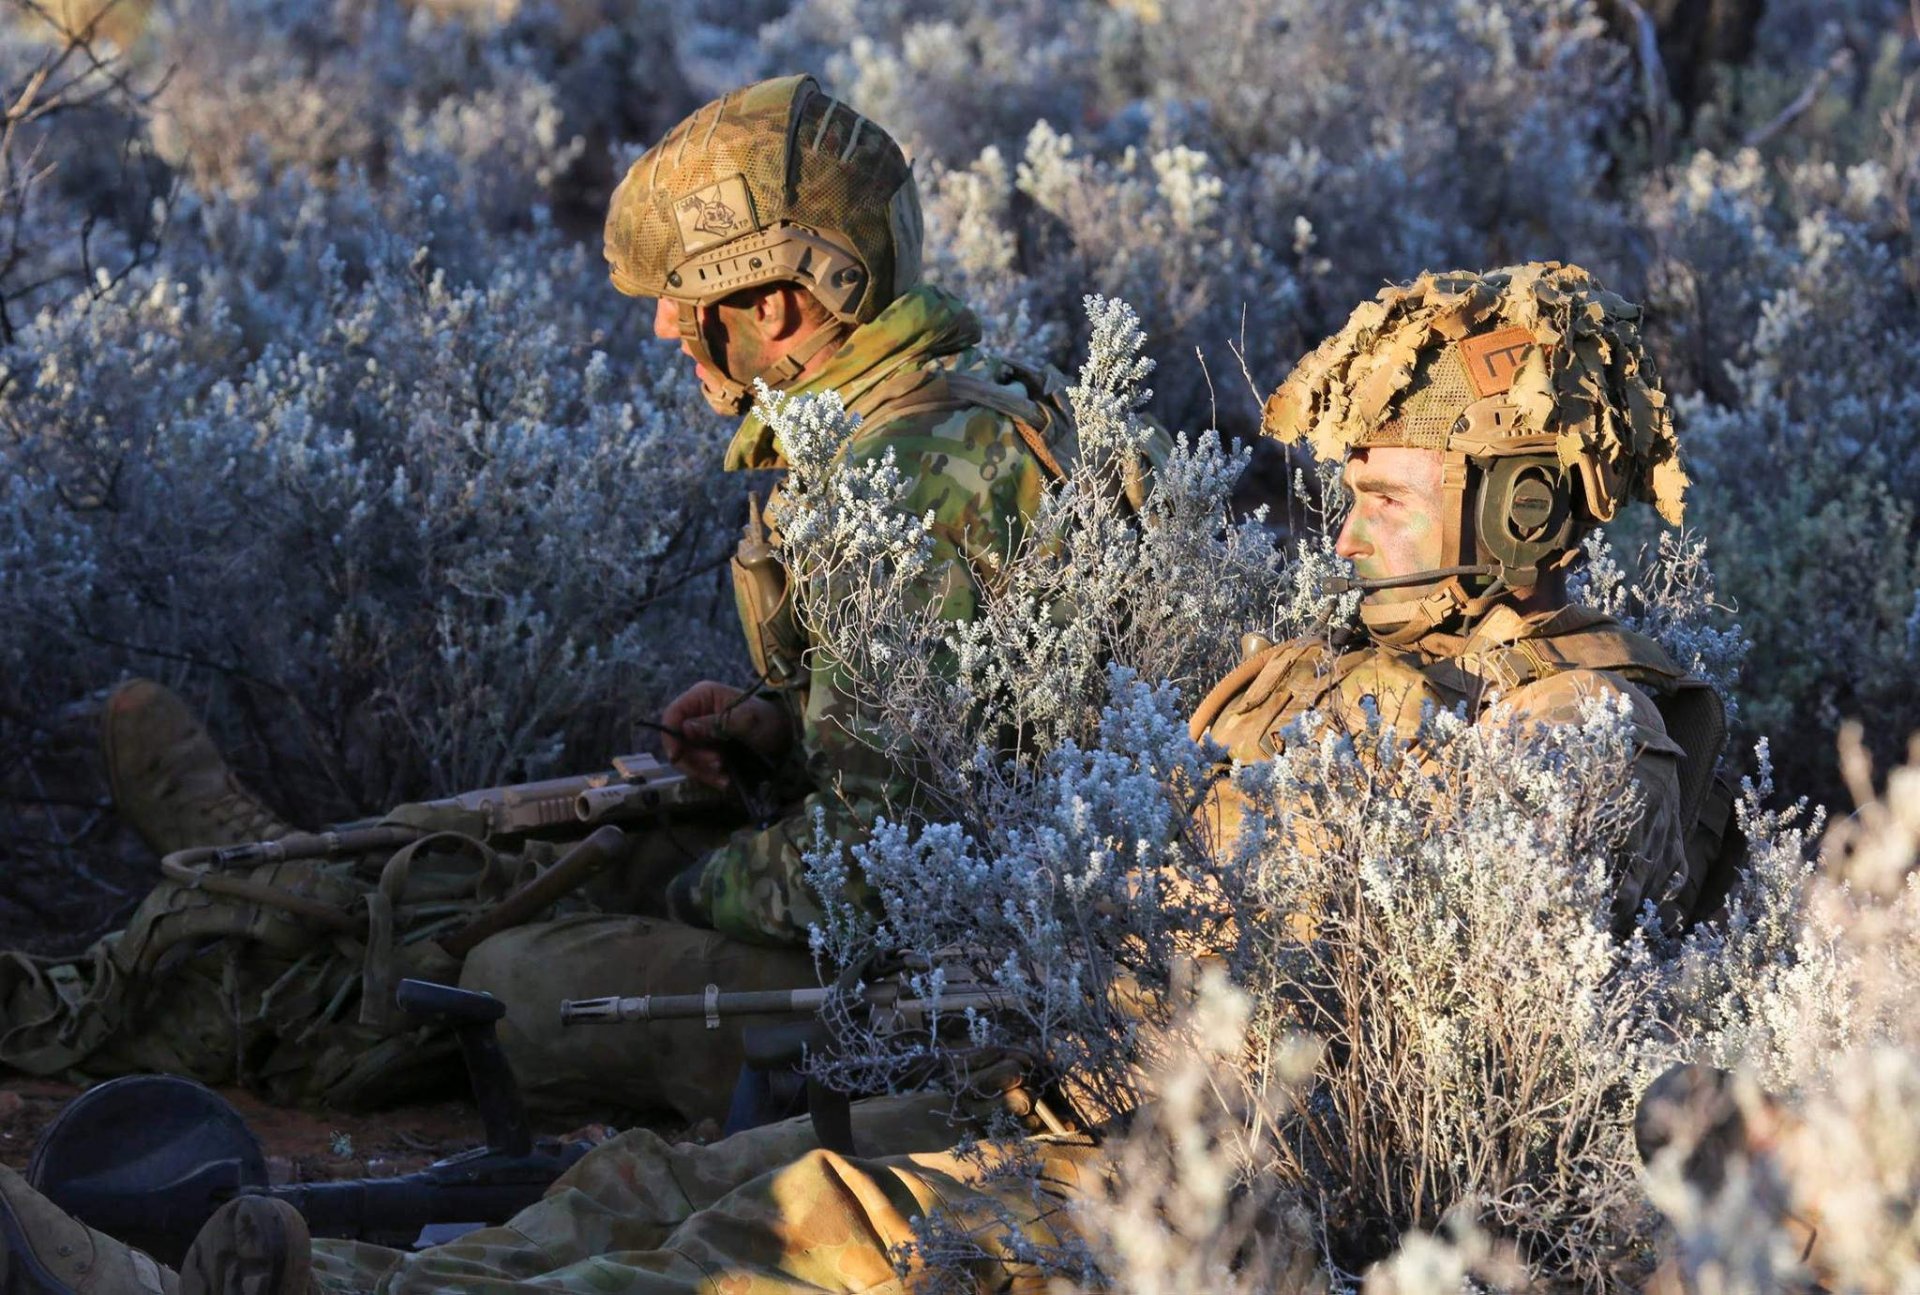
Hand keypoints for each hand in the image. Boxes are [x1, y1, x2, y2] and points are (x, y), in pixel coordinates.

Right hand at [660, 681, 794, 788]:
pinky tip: (725, 781)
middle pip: (676, 740)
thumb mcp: (746, 721)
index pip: (672, 714)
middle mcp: (697, 714)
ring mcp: (701, 733)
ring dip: (702, 770)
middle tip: (718, 765)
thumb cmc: (767, 720)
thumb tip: (685, 728)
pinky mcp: (707, 749)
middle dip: (694, 758)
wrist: (784, 737)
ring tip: (724, 777)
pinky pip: (698, 766)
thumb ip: (716, 724)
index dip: (670, 735)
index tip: (677, 756)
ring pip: (686, 757)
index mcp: (702, 697)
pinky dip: (709, 776)